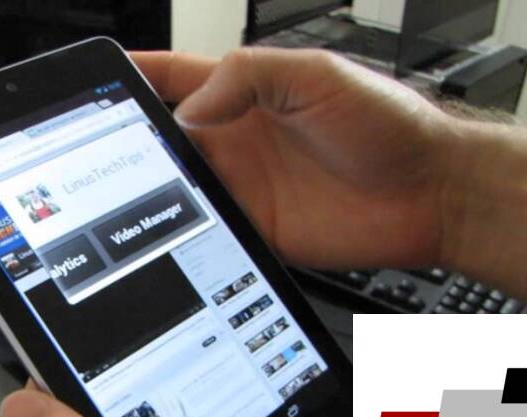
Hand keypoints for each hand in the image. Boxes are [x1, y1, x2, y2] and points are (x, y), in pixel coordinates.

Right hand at [132, 48, 458, 269]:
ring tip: (123, 192)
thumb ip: (248, 77)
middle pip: (164, 138)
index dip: (133, 74)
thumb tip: (191, 110)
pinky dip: (182, 233)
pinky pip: (206, 231)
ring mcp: (244, 187)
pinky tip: (167, 231)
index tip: (94, 76)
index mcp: (245, 93)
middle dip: (130, 141)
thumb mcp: (316, 74)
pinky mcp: (255, 230)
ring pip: (176, 189)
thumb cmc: (388, 124)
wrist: (431, 191)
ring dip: (152, 191)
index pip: (173, 78)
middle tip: (101, 149)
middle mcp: (237, 139)